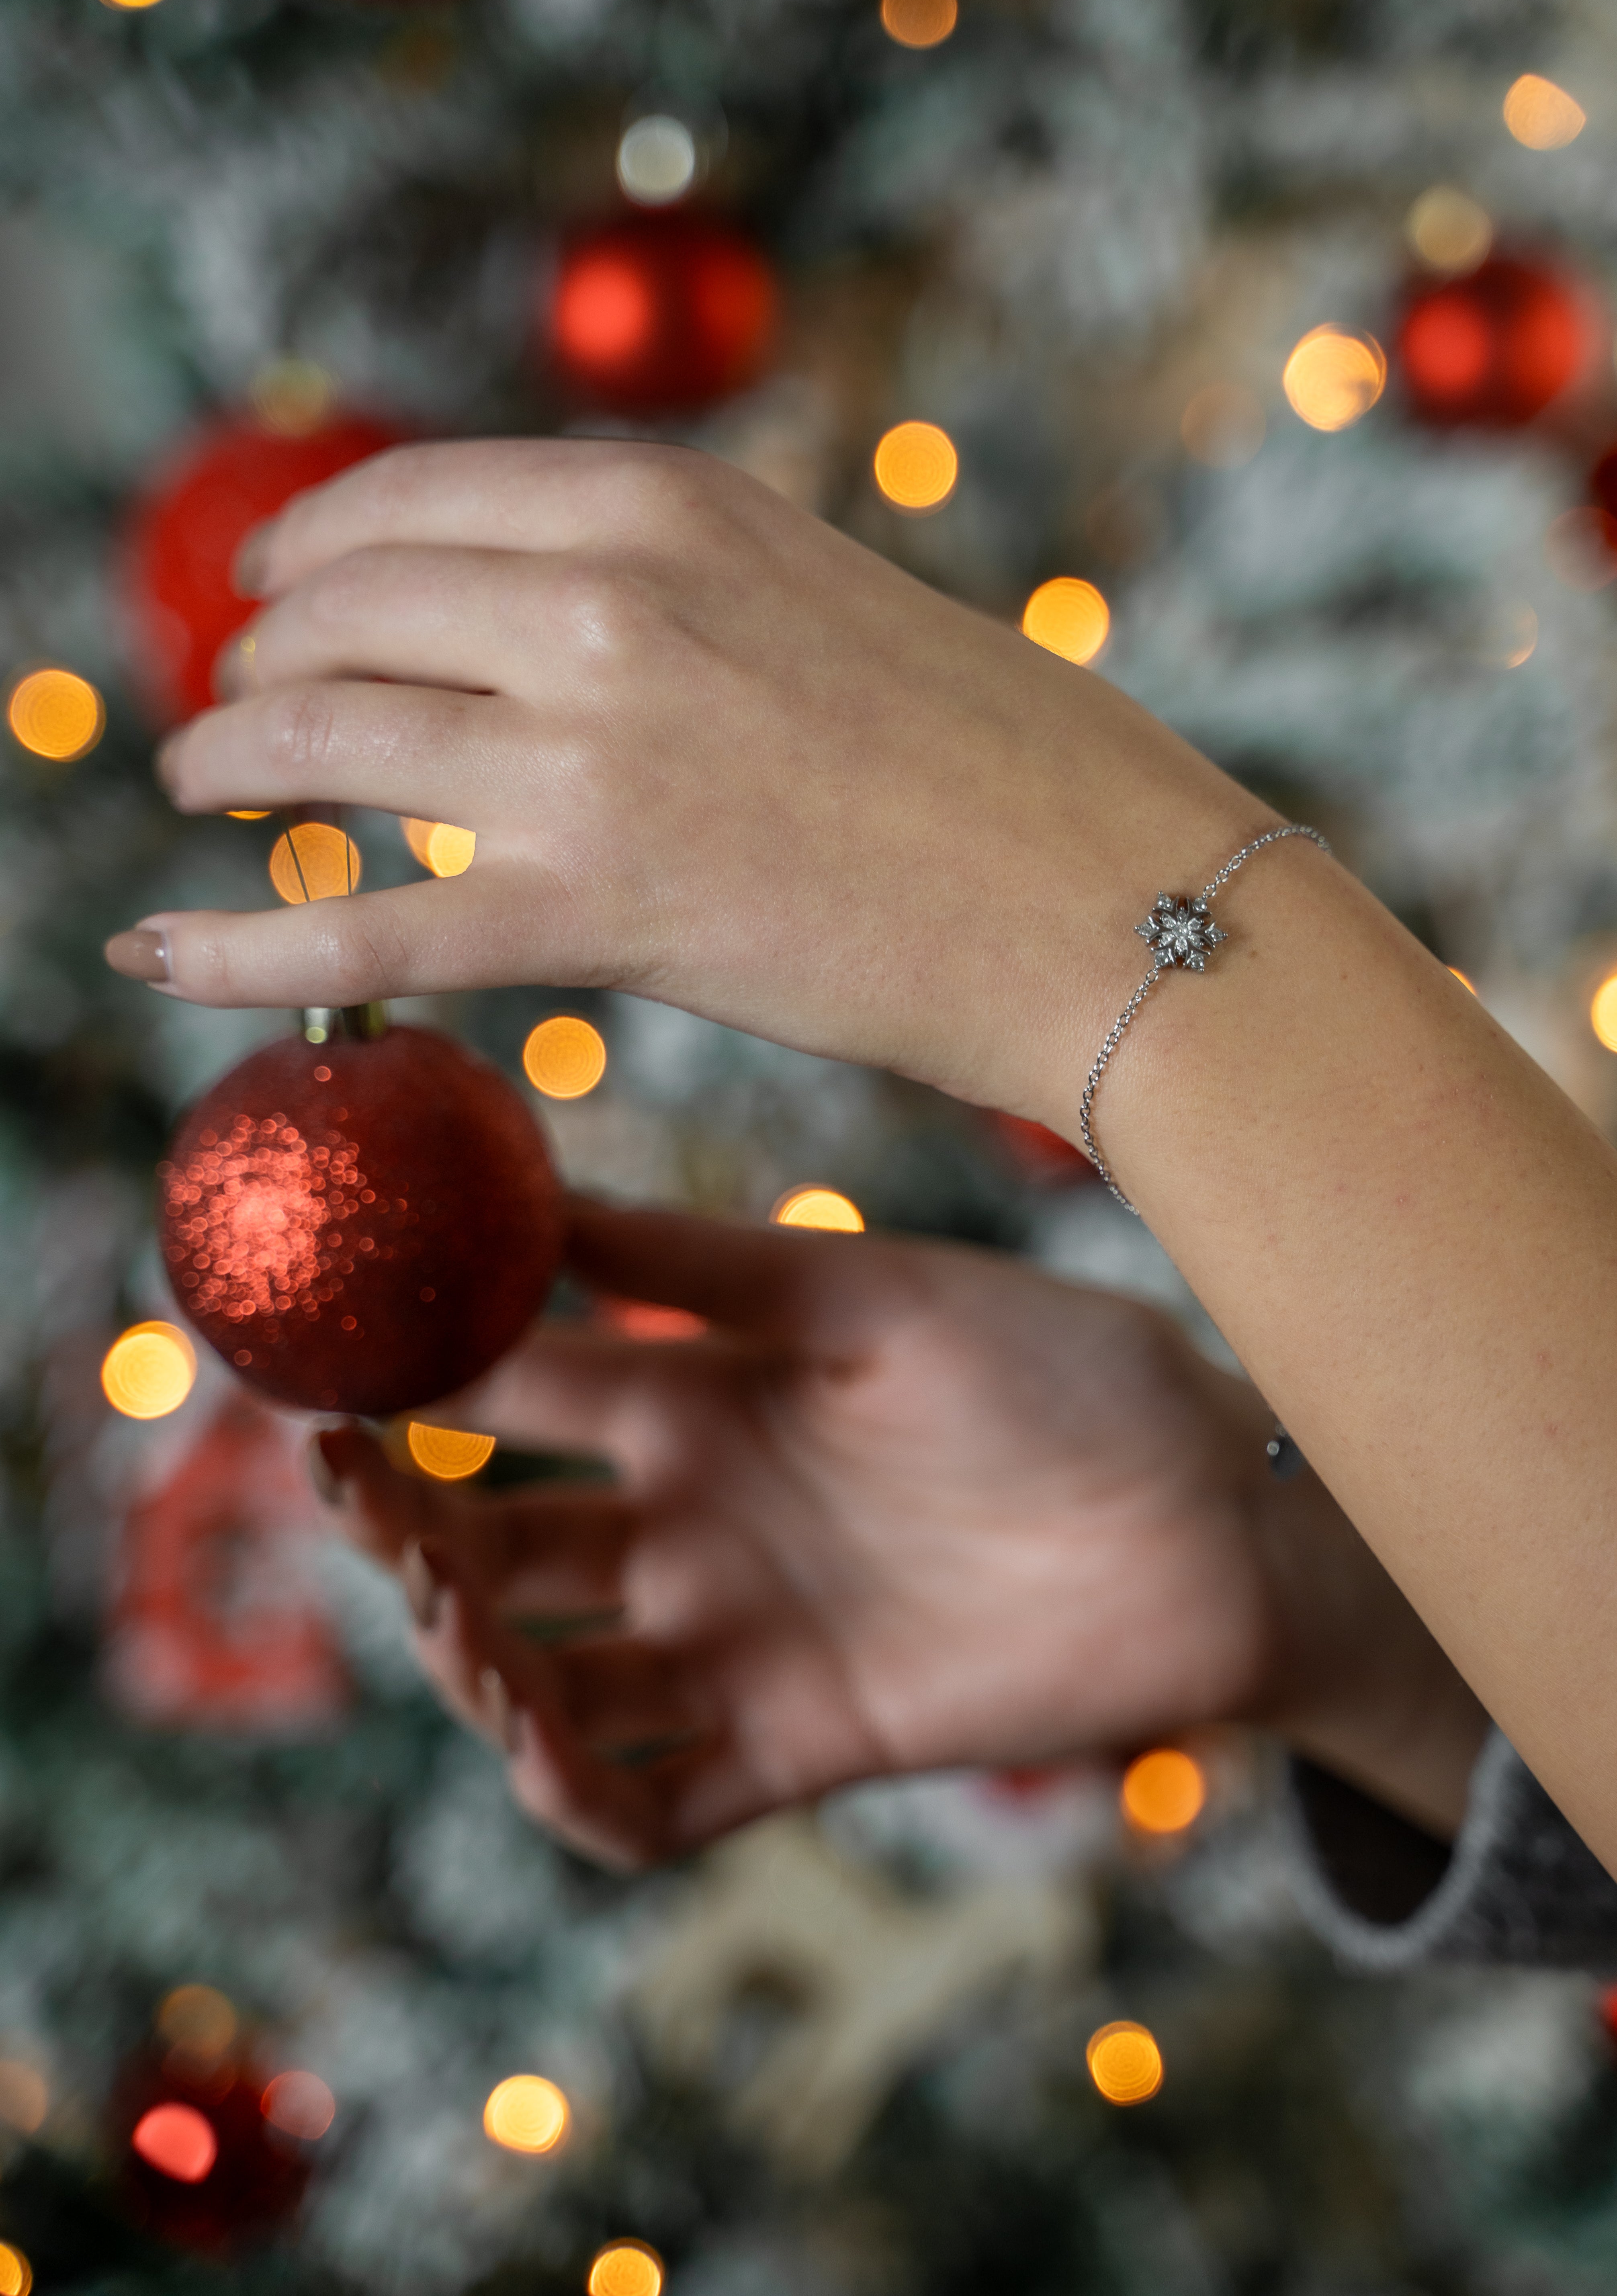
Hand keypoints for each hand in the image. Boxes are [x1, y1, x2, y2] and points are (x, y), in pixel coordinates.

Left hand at [107, 438, 1261, 1127]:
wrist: (1114, 896)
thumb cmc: (1002, 759)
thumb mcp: (816, 593)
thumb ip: (674, 585)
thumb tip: (542, 615)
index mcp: (667, 503)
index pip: (407, 500)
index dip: (310, 551)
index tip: (279, 596)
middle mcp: (605, 602)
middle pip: (339, 613)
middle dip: (262, 657)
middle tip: (244, 707)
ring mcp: (589, 755)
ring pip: (318, 744)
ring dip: (229, 763)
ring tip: (207, 788)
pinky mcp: (594, 911)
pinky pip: (356, 933)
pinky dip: (230, 945)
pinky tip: (150, 951)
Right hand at [310, 1198, 1486, 1868]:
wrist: (1213, 1512)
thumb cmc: (1061, 1372)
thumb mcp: (873, 1294)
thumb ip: (707, 1261)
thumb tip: (537, 1186)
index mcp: (702, 1392)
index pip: (514, 1388)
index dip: (407, 1379)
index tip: (310, 1354)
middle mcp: (697, 1521)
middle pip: (500, 1538)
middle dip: (406, 1522)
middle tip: (345, 1484)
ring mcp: (740, 1639)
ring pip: (548, 1678)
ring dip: (471, 1659)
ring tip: (452, 1609)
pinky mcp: (800, 1745)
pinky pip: (652, 1801)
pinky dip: (579, 1796)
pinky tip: (540, 1746)